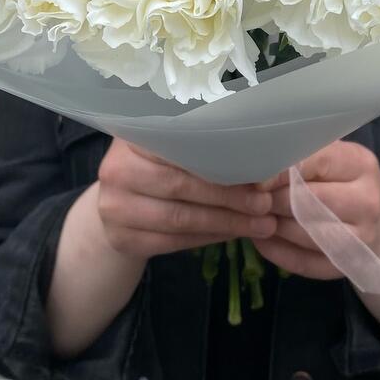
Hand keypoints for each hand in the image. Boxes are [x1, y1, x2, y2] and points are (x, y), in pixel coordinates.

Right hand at [96, 138, 277, 260]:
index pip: (182, 148)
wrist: (118, 201)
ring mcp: (113, 208)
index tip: (260, 176)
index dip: (223, 162)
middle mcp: (116, 169)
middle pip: (182, 186)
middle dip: (230, 198)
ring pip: (179, 219)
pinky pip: (172, 242)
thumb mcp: (175, 145)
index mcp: (133, 136)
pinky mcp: (120, 238)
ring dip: (226, 223)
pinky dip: (207, 238)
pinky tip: (232, 234)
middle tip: (265, 205)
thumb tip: (264, 166)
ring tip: (260, 225)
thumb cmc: (157, 165)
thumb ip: (208, 149)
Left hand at [251, 140, 379, 279]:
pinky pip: (302, 262)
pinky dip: (276, 251)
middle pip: (306, 201)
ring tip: (253, 216)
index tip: (255, 176)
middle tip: (250, 198)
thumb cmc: (347, 180)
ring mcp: (361, 238)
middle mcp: (367, 201)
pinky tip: (262, 239)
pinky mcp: (347, 265)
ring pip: (302, 233)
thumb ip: (303, 156)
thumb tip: (256, 162)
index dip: (280, 170)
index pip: (316, 162)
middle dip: (272, 200)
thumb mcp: (334, 157)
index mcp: (360, 164)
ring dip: (270, 225)